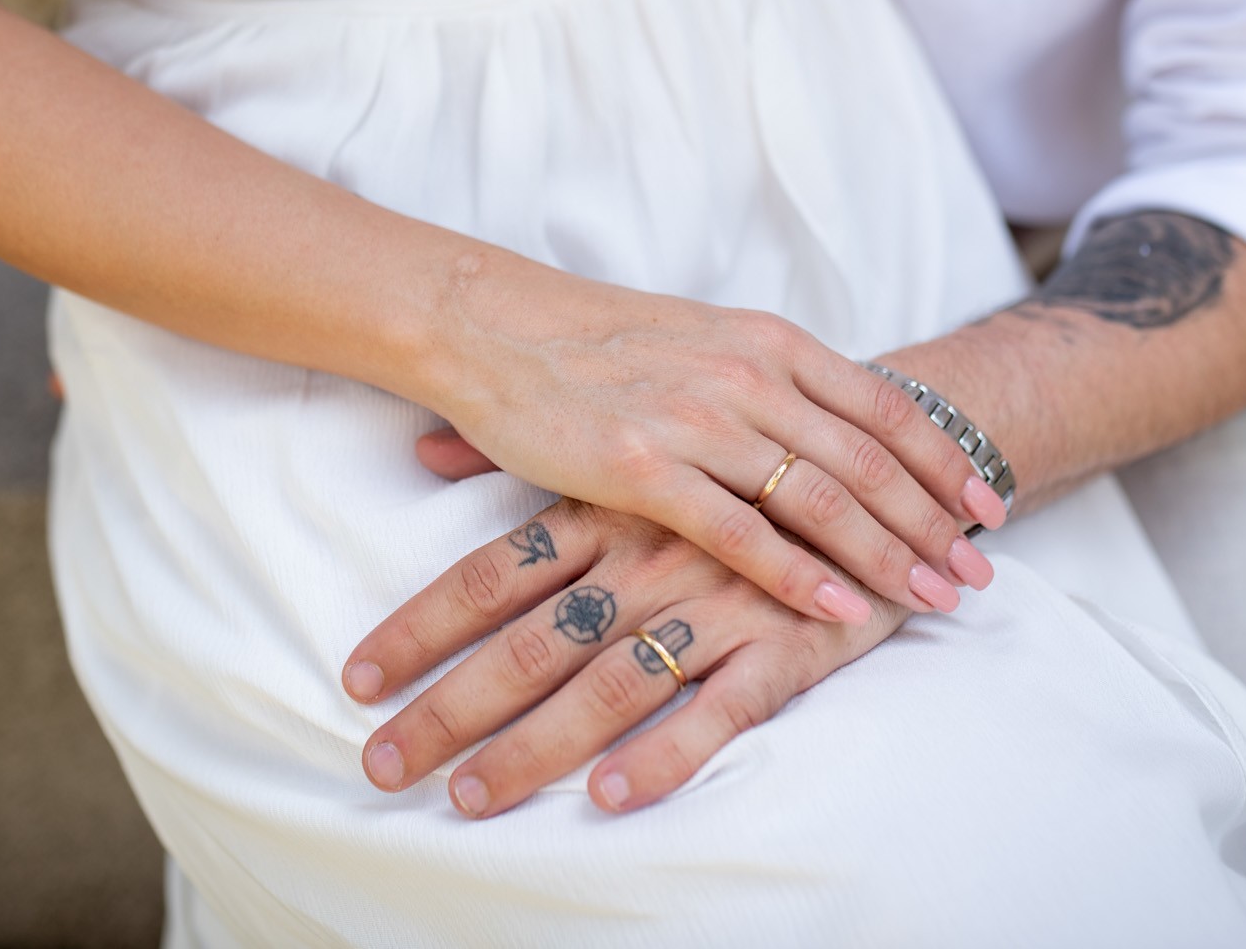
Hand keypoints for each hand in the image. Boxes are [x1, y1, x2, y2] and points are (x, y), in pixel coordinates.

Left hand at [341, 498, 926, 816]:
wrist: (887, 459)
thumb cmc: (739, 466)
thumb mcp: (633, 453)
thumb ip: (525, 459)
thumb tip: (423, 447)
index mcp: (607, 507)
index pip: (491, 575)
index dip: (420, 628)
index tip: (358, 682)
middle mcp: (649, 554)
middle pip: (531, 640)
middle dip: (450, 707)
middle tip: (383, 765)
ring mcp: (716, 599)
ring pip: (608, 682)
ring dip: (532, 746)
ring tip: (469, 798)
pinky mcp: (785, 641)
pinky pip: (718, 707)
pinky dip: (662, 752)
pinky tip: (608, 794)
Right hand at [425, 258, 1002, 623]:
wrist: (494, 324)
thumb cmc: (596, 340)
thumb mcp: (704, 339)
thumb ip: (769, 377)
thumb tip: (830, 424)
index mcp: (768, 341)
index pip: (883, 404)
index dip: (943, 459)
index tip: (987, 504)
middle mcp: (748, 375)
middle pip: (868, 458)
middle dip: (935, 521)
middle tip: (980, 571)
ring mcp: (698, 419)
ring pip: (821, 497)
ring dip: (888, 553)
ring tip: (934, 597)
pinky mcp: (642, 466)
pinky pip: (740, 532)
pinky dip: (797, 574)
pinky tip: (839, 608)